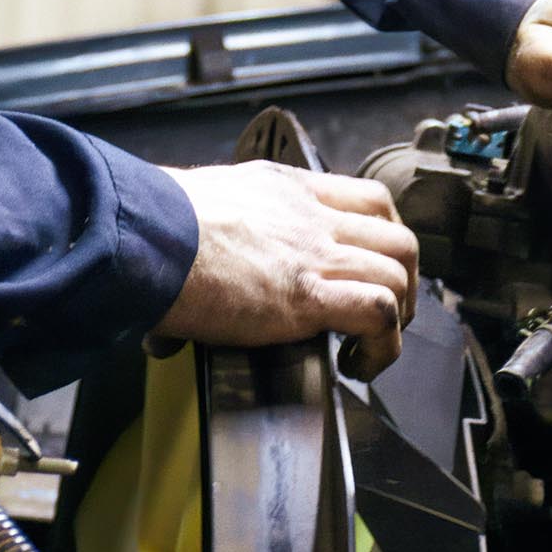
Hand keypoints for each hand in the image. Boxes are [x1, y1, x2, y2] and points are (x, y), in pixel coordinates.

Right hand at [153, 161, 419, 377]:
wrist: (146, 236)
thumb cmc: (157, 223)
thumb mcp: (210, 200)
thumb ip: (226, 226)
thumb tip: (200, 261)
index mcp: (290, 188)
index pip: (370, 199)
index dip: (384, 238)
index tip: (372, 267)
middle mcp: (313, 216)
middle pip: (399, 237)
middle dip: (405, 280)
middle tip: (385, 312)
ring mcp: (316, 254)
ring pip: (400, 273)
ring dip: (398, 316)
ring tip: (370, 345)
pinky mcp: (308, 297)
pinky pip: (380, 313)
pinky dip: (384, 344)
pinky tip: (357, 364)